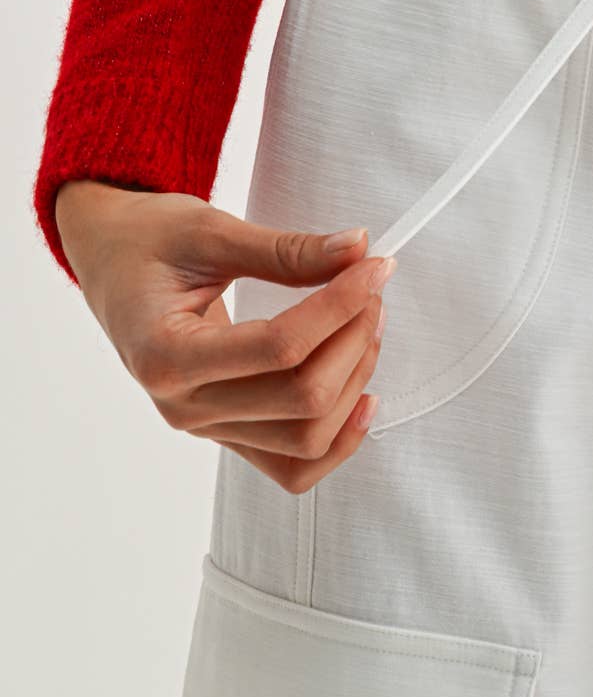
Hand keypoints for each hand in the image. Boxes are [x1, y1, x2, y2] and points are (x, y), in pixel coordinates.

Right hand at [52, 181, 394, 491]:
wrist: (113, 263)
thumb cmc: (149, 242)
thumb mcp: (210, 231)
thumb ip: (286, 250)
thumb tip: (357, 249)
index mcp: (166, 355)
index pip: (279, 348)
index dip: (341, 305)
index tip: (376, 264)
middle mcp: (183, 407)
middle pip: (301, 399)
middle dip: (354, 337)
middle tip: (371, 283)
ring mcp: (205, 427)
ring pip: (305, 440)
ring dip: (355, 379)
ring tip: (367, 319)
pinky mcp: (227, 431)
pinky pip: (290, 465)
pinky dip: (337, 439)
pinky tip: (364, 396)